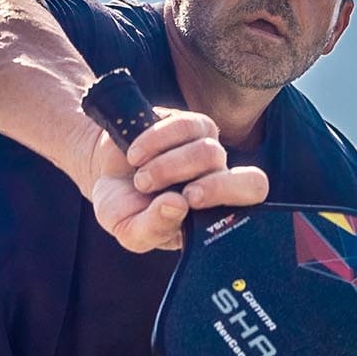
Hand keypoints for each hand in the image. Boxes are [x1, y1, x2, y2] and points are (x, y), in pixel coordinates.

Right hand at [85, 110, 268, 252]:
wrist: (104, 172)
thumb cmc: (124, 207)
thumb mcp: (130, 230)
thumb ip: (153, 228)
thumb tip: (177, 206)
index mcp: (215, 213)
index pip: (251, 204)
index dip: (228, 200)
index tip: (188, 201)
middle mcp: (219, 181)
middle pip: (252, 180)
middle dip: (216, 188)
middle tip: (182, 194)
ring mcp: (209, 149)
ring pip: (209, 152)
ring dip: (168, 168)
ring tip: (142, 179)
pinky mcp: (191, 125)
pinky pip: (185, 126)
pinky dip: (154, 142)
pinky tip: (135, 155)